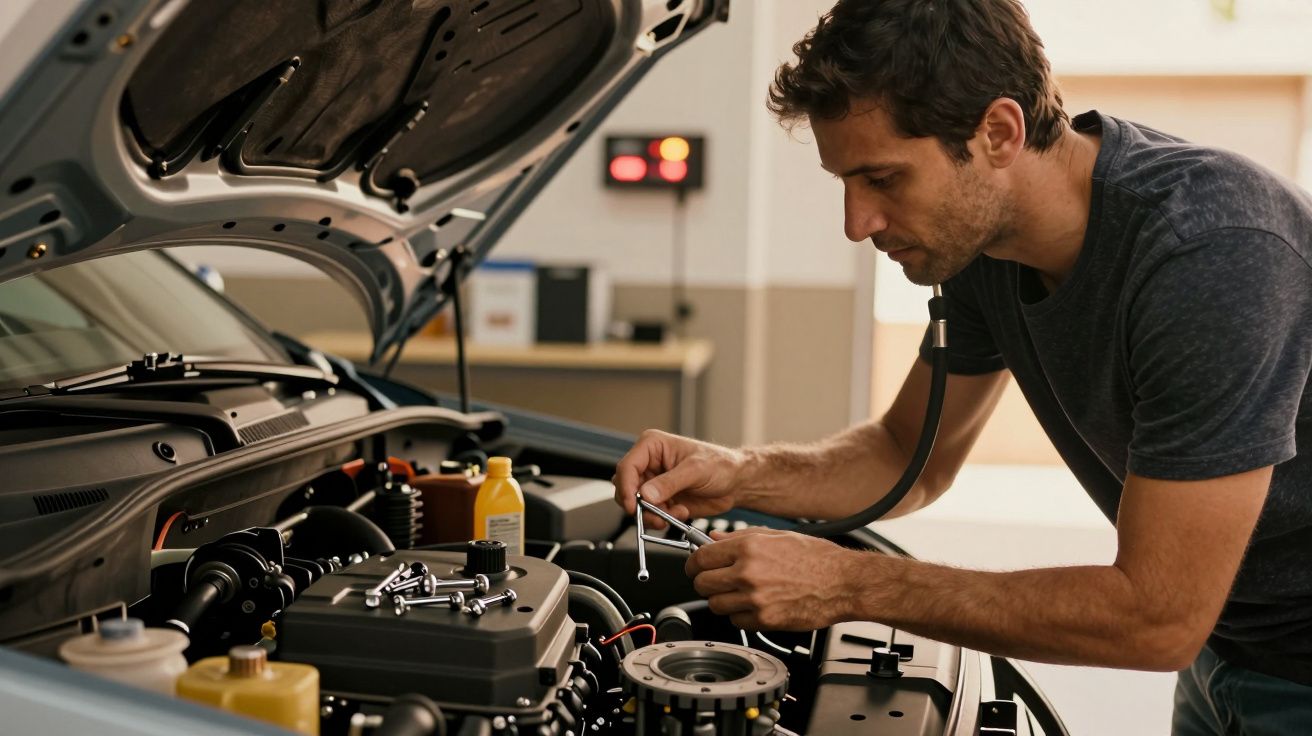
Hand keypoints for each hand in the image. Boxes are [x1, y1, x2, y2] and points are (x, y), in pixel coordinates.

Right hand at [613, 429, 745, 527]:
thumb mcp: (695, 470)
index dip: (626, 488)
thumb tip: (645, 494)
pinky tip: (681, 511)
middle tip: (655, 516)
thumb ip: (669, 483)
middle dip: (639, 505)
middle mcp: (649, 463)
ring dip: (652, 514)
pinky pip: (650, 513)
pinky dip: (663, 518)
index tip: (633, 506)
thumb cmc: (721, 465)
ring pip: (636, 504)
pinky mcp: (661, 499)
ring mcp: (654, 482)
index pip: (627, 467)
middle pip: (626, 487)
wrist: (736, 483)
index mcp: (653, 446)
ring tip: (674, 513)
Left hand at [686, 528, 869, 629]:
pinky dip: (740, 616)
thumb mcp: (777, 535)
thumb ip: (740, 537)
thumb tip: (713, 539)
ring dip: (722, 600)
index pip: (701, 558)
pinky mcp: (765, 620)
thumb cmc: (816, 558)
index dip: (693, 564)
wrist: (843, 583)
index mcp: (749, 547)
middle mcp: (748, 573)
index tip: (695, 567)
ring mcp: (756, 599)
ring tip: (738, 593)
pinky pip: (736, 621)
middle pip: (702, 584)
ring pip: (716, 605)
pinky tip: (754, 605)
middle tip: (715, 581)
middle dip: (704, 582)